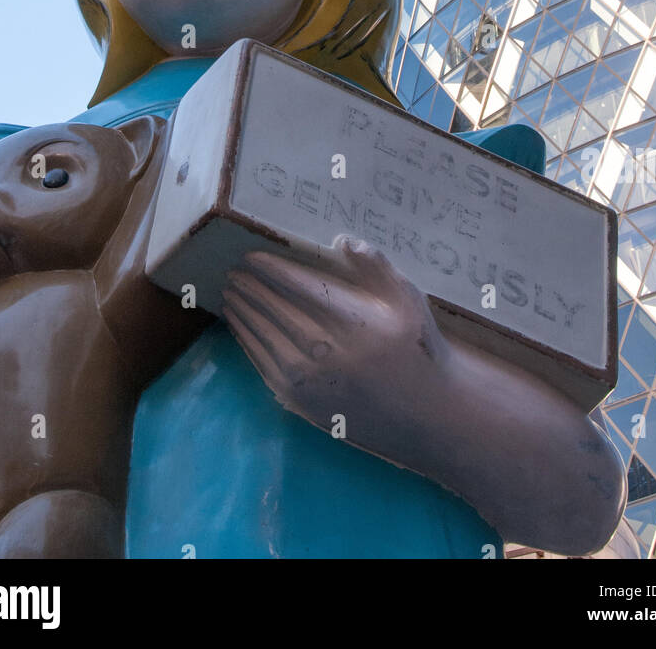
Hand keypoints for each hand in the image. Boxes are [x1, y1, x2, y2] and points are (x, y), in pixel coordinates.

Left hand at [221, 236, 449, 463]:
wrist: (425, 414)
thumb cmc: (417, 348)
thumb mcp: (409, 300)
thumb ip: (377, 267)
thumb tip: (343, 241)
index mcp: (351, 321)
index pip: (297, 286)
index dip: (270, 268)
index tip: (251, 255)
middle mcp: (324, 351)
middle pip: (274, 309)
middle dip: (250, 287)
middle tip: (233, 269)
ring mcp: (308, 381)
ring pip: (262, 336)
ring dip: (242, 312)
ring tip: (230, 291)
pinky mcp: (300, 402)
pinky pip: (262, 364)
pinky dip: (246, 341)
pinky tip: (240, 325)